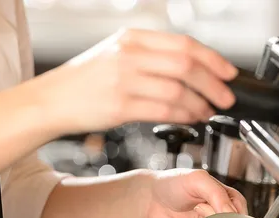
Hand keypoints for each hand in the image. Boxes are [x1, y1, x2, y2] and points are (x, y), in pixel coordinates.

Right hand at [28, 28, 237, 134]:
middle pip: (186, 65)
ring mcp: (124, 80)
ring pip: (178, 89)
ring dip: (201, 103)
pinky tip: (190, 118)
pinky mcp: (119, 105)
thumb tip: (190, 71)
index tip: (228, 73)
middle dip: (214, 83)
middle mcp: (129, 55)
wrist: (50, 101)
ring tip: (208, 111)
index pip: (183, 44)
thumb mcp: (115, 56)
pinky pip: (163, 109)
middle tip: (226, 97)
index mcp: (131, 39)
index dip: (213, 59)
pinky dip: (184, 115)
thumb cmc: (82, 82)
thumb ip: (149, 58)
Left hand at [143, 169, 246, 217]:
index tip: (213, 203)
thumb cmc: (173, 185)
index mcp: (229, 199)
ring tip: (194, 213)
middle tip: (199, 207)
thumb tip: (231, 213)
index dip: (230, 210)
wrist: (151, 200)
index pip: (242, 211)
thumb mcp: (198, 179)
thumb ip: (218, 193)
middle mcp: (224, 216)